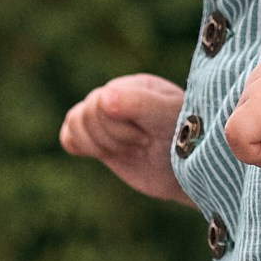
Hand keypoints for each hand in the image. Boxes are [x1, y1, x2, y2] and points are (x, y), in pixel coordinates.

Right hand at [59, 72, 188, 200]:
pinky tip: (106, 154)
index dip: (118, 126)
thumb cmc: (185, 141)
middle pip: (85, 114)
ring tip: (130, 150)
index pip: (99, 102)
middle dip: (112, 137)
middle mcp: (116, 98)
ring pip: (73, 124)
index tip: (148, 136)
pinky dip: (80, 147)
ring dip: (99, 145)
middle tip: (143, 144)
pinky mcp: (100, 141)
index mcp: (132, 87)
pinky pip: (69, 137)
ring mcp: (106, 120)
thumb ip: (140, 104)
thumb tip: (103, 96)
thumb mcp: (168, 119)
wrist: (192, 173)